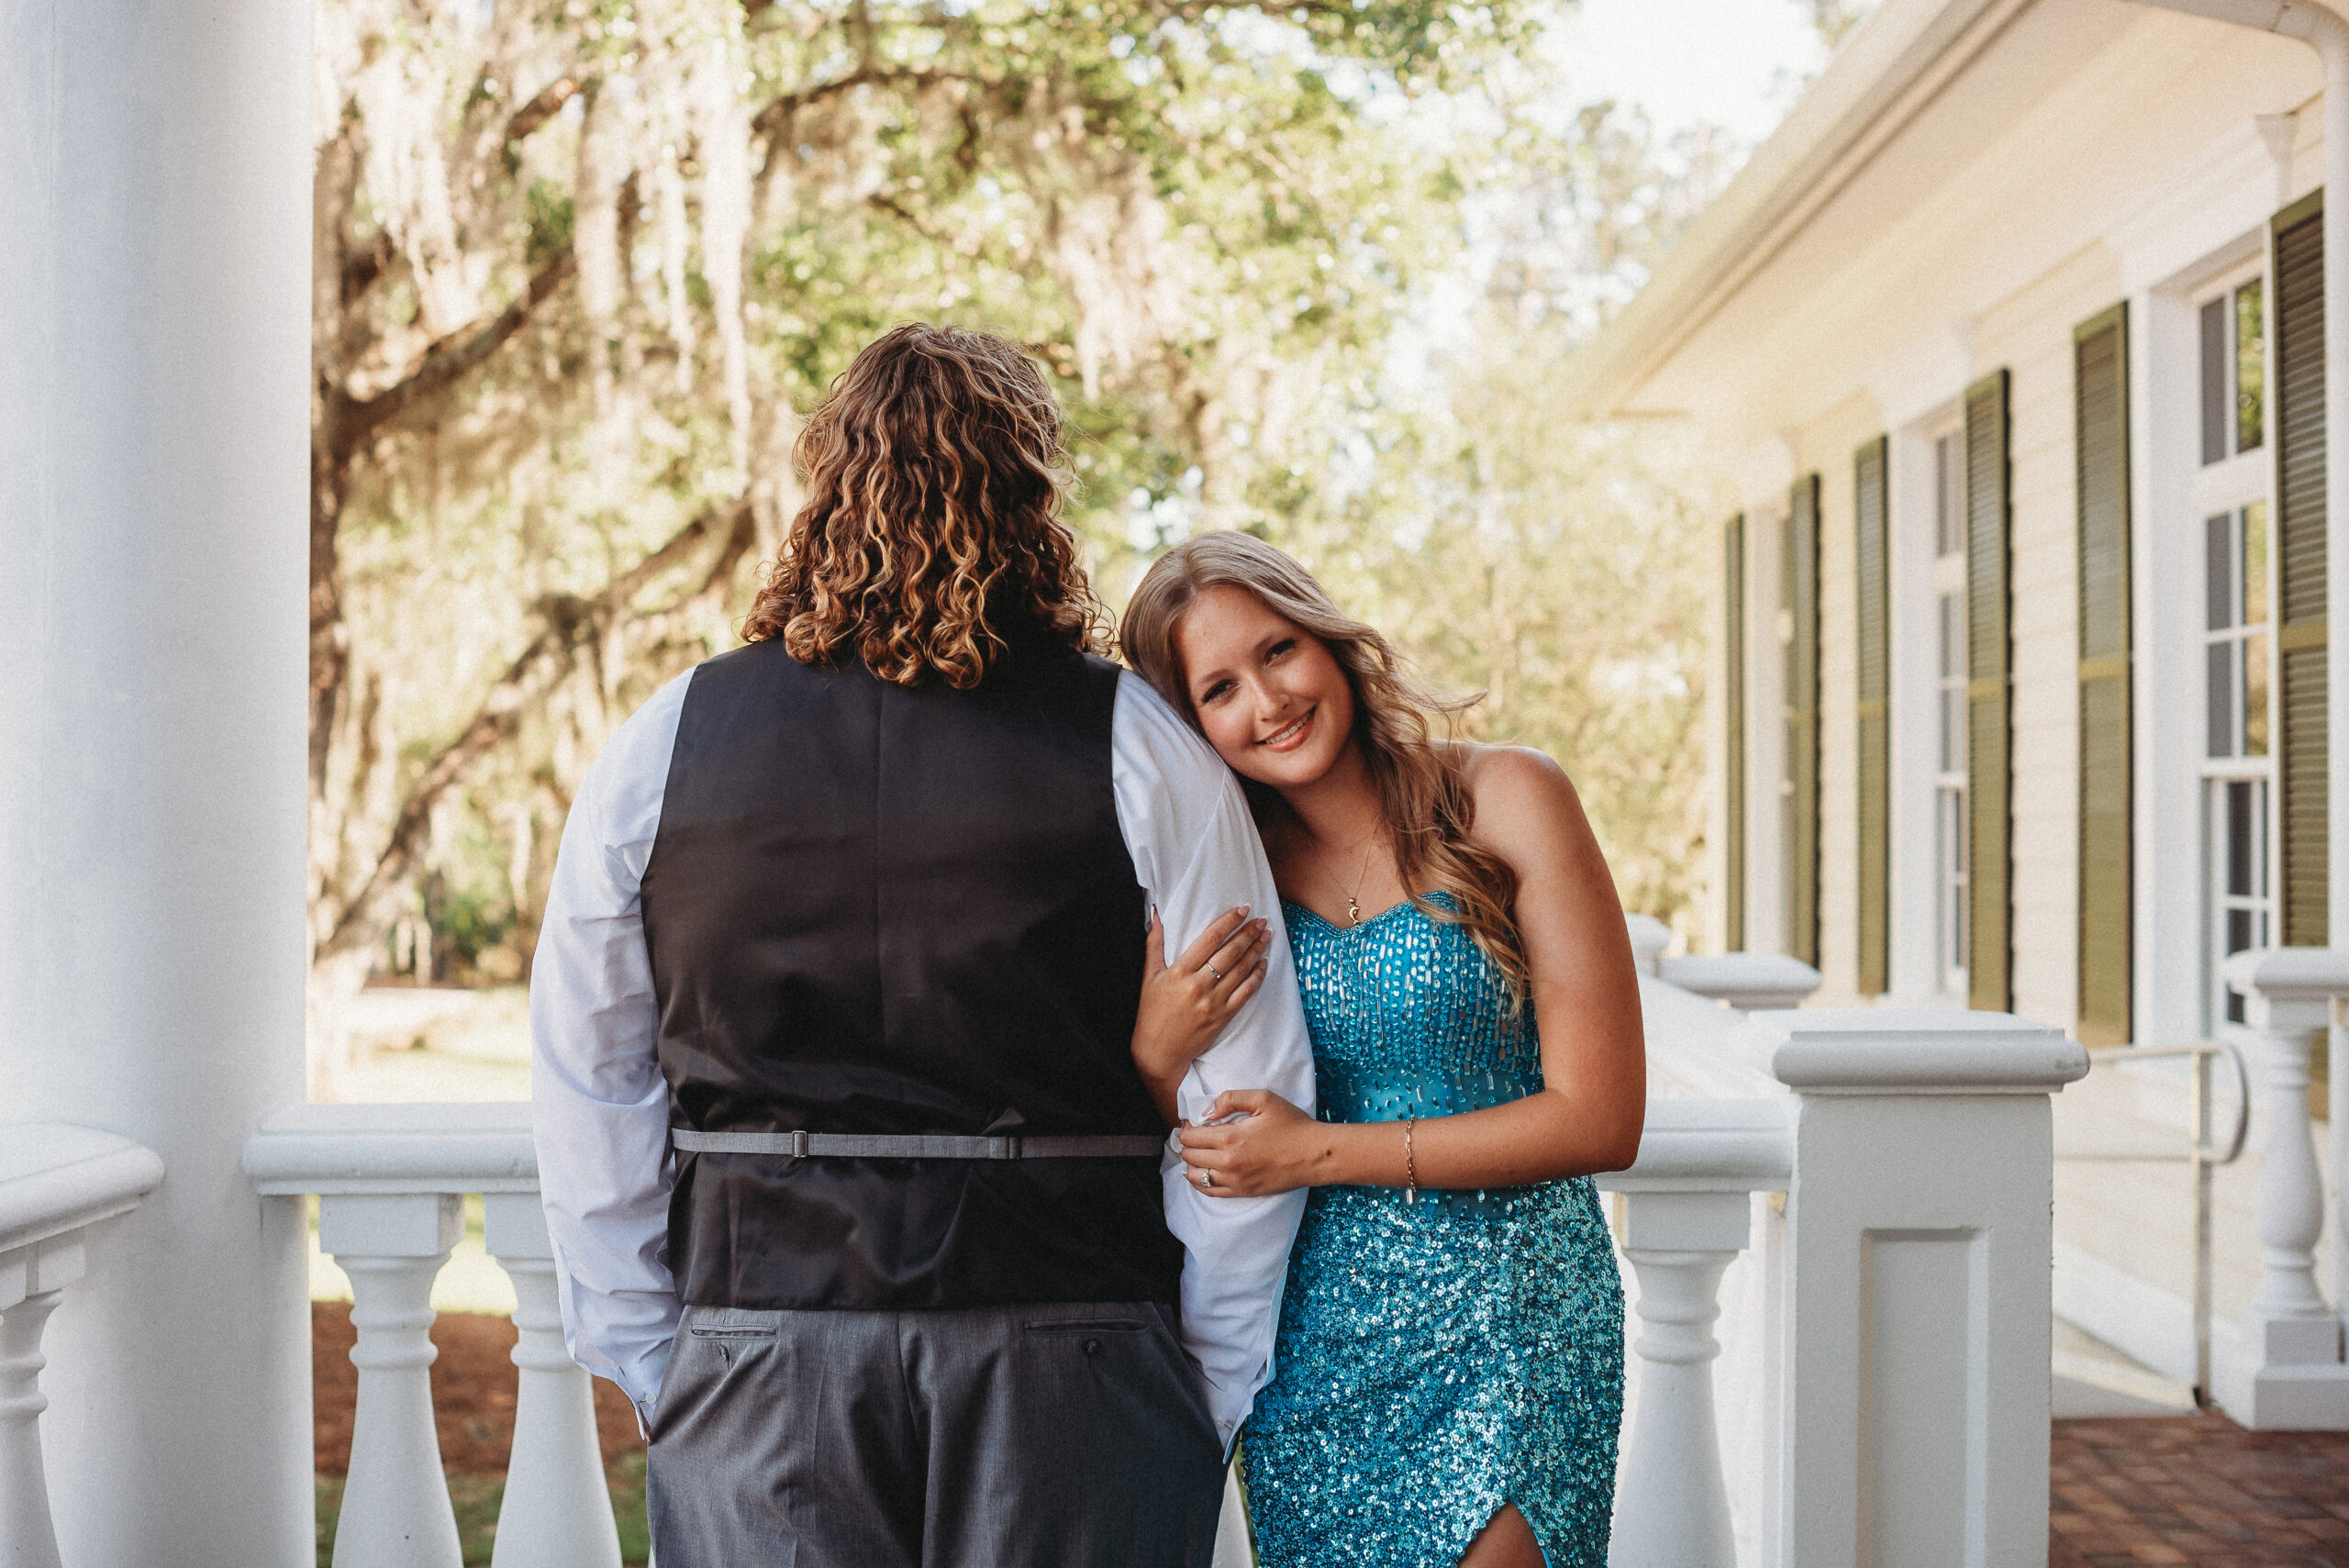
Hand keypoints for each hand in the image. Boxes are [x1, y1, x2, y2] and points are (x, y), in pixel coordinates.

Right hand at [1132, 907, 1270, 1122]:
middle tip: (1262, 919)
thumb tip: (1156, 912)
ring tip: (1267, 935)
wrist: (1159, 1051)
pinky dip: (1257, 976)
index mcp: (1179, 972)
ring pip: (1241, 970)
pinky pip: (1245, 993)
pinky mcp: (1223, 1017)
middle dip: (1248, 933)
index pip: (1210, 939)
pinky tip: (1264, 963)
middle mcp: (1198, 986)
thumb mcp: (1149, 976)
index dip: (1228, 922)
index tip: (1242, 909)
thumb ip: (1154, 943)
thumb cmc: (1151, 1012)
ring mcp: (1213, 1002)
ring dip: (1256, 950)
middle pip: (1230, 952)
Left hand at [1176, 1089, 1323, 1196]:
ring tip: (1200, 1152)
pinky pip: (1209, 1192)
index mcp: (1229, 1138)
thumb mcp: (1264, 1099)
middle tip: (1196, 1134)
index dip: (1187, 1127)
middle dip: (1187, 1143)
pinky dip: (1200, 1182)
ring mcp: (1234, 1181)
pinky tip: (1203, 1171)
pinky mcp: (1242, 1192)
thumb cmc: (1292, 1124)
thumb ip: (1230, 1099)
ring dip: (1191, 1163)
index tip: (1194, 1121)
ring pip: (1194, 1176)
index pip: (1189, 1136)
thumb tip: (1206, 1112)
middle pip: (1188, 1155)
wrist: (1315, 1154)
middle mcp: (1227, 1163)